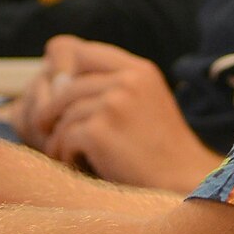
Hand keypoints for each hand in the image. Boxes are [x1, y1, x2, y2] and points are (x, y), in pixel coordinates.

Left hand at [23, 35, 220, 193]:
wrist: (184, 181)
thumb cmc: (162, 149)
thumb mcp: (147, 102)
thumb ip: (114, 85)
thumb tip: (56, 82)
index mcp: (139, 70)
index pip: (81, 52)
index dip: (63, 72)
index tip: (58, 95)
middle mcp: (127, 81)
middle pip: (66, 86)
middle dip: (53, 111)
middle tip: (48, 130)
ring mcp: (113, 104)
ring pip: (63, 115)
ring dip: (60, 138)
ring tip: (68, 154)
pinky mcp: (99, 132)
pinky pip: (64, 138)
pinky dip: (65, 155)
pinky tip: (78, 165)